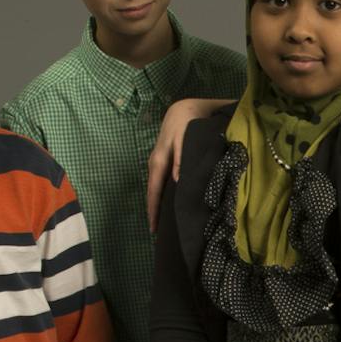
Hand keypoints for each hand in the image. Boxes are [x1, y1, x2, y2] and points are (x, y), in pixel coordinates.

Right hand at [145, 98, 211, 230]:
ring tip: (162, 222)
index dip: (154, 210)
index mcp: (159, 161)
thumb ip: (181, 159)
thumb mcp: (185, 139)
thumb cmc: (187, 122)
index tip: (154, 228)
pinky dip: (162, 193)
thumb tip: (176, 181)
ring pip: (156, 187)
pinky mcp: (165, 159)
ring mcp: (159, 161)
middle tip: (157, 232)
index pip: (154, 190)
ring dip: (158, 203)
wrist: (185, 109)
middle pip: (153, 192)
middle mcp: (155, 163)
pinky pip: (160, 180)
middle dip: (154, 211)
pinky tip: (169, 202)